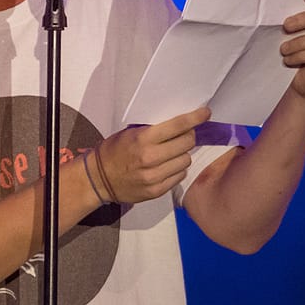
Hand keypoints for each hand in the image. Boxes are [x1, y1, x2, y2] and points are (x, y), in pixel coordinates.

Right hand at [93, 107, 210, 203]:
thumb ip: (154, 130)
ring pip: (186, 160)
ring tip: (172, 153)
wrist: (98, 179)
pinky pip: (179, 176)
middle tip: (183, 136)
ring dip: (182, 155)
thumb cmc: (114, 151)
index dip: (195, 117)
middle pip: (187, 143)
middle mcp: (151, 158)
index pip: (178, 126)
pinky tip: (167, 166)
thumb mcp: (130, 133)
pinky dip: (177, 169)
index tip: (205, 113)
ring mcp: (154, 176)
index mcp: (143, 139)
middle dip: (188, 137)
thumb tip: (180, 124)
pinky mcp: (156, 191)